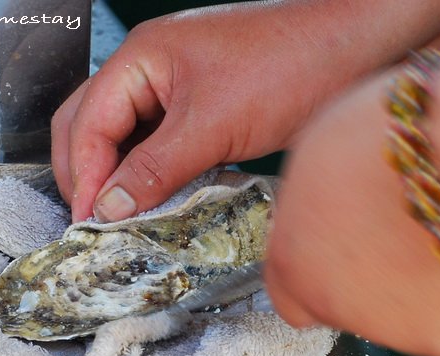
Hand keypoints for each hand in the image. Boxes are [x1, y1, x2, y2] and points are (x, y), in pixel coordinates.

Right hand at [51, 0, 439, 222]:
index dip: (83, 176)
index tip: (87, 224)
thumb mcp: (214, 124)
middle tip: (95, 224)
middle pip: (92, 124)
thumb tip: (108, 208)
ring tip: (121, 220)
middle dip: (88, 175)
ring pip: (126, 137)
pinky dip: (152, 173)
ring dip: (119, 177)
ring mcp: (176, 87)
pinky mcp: (203, 106)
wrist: (356, 47)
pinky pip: (160, 143)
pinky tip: (156, 199)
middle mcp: (150, 68)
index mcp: (141, 58)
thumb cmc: (290, 66)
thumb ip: (154, 168)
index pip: (87, 122)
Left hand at [265, 47, 439, 355]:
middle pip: (344, 305)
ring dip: (409, 279)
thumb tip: (315, 212)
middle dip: (360, 275)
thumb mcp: (312, 157)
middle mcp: (342, 310)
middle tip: (386, 228)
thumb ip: (305, 204)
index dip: (308, 273)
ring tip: (430, 228)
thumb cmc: (388, 140)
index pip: (288, 298)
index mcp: (295, 268)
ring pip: (400, 311)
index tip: (327, 253)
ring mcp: (403, 328)